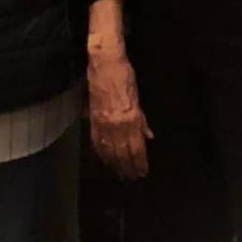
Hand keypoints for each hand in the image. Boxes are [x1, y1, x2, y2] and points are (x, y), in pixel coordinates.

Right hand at [87, 45, 152, 179]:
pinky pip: (97, 141)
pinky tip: (104, 160)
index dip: (140, 163)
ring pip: (110, 151)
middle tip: (131, 178)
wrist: (105, 63)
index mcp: (131, 119)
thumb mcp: (137, 97)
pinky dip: (101, 153)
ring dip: (115, 164)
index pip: (137, 148)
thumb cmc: (125, 76)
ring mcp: (103, 123)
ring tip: (119, 174)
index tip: (143, 172)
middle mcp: (117, 125)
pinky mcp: (93, 119)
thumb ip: (142, 119)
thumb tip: (149, 136)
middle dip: (128, 167)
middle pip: (123, 153)